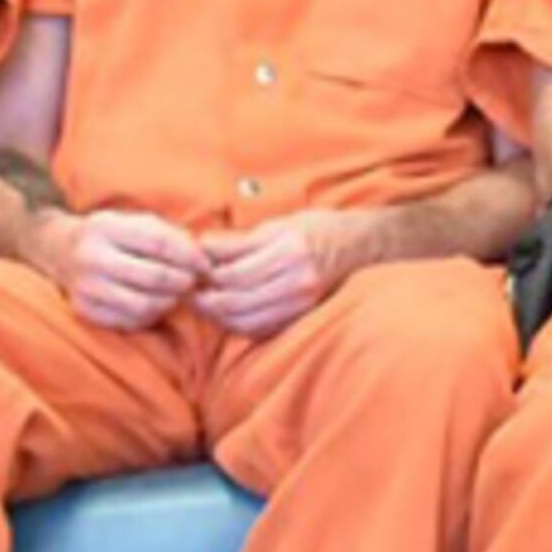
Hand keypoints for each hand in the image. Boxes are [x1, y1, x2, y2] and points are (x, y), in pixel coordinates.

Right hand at [29, 206, 210, 330]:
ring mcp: (85, 287)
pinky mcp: (84, 310)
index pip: (159, 244)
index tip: (205, 265)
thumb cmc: (111, 235)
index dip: (189, 257)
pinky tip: (155, 304)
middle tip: (193, 283)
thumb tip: (202, 260)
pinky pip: (129, 321)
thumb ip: (168, 235)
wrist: (60, 250)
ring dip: (169, 302)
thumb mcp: (135, 222)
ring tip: (176, 294)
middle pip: (154, 278)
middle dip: (183, 282)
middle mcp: (91, 257)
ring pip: (144, 305)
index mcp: (106, 227)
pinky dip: (151, 316)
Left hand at [195, 207, 383, 340]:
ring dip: (216, 313)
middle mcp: (297, 279)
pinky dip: (236, 324)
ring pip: (243, 318)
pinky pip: (259, 328)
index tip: (191, 263)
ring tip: (203, 301)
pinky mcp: (300, 316)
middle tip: (189, 288)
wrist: (362, 248)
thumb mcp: (281, 223)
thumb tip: (202, 246)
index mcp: (290, 249)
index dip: (205, 268)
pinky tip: (226, 312)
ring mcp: (300, 302)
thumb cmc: (319, 229)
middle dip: (205, 295)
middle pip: (234, 298)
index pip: (233, 267)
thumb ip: (241, 239)